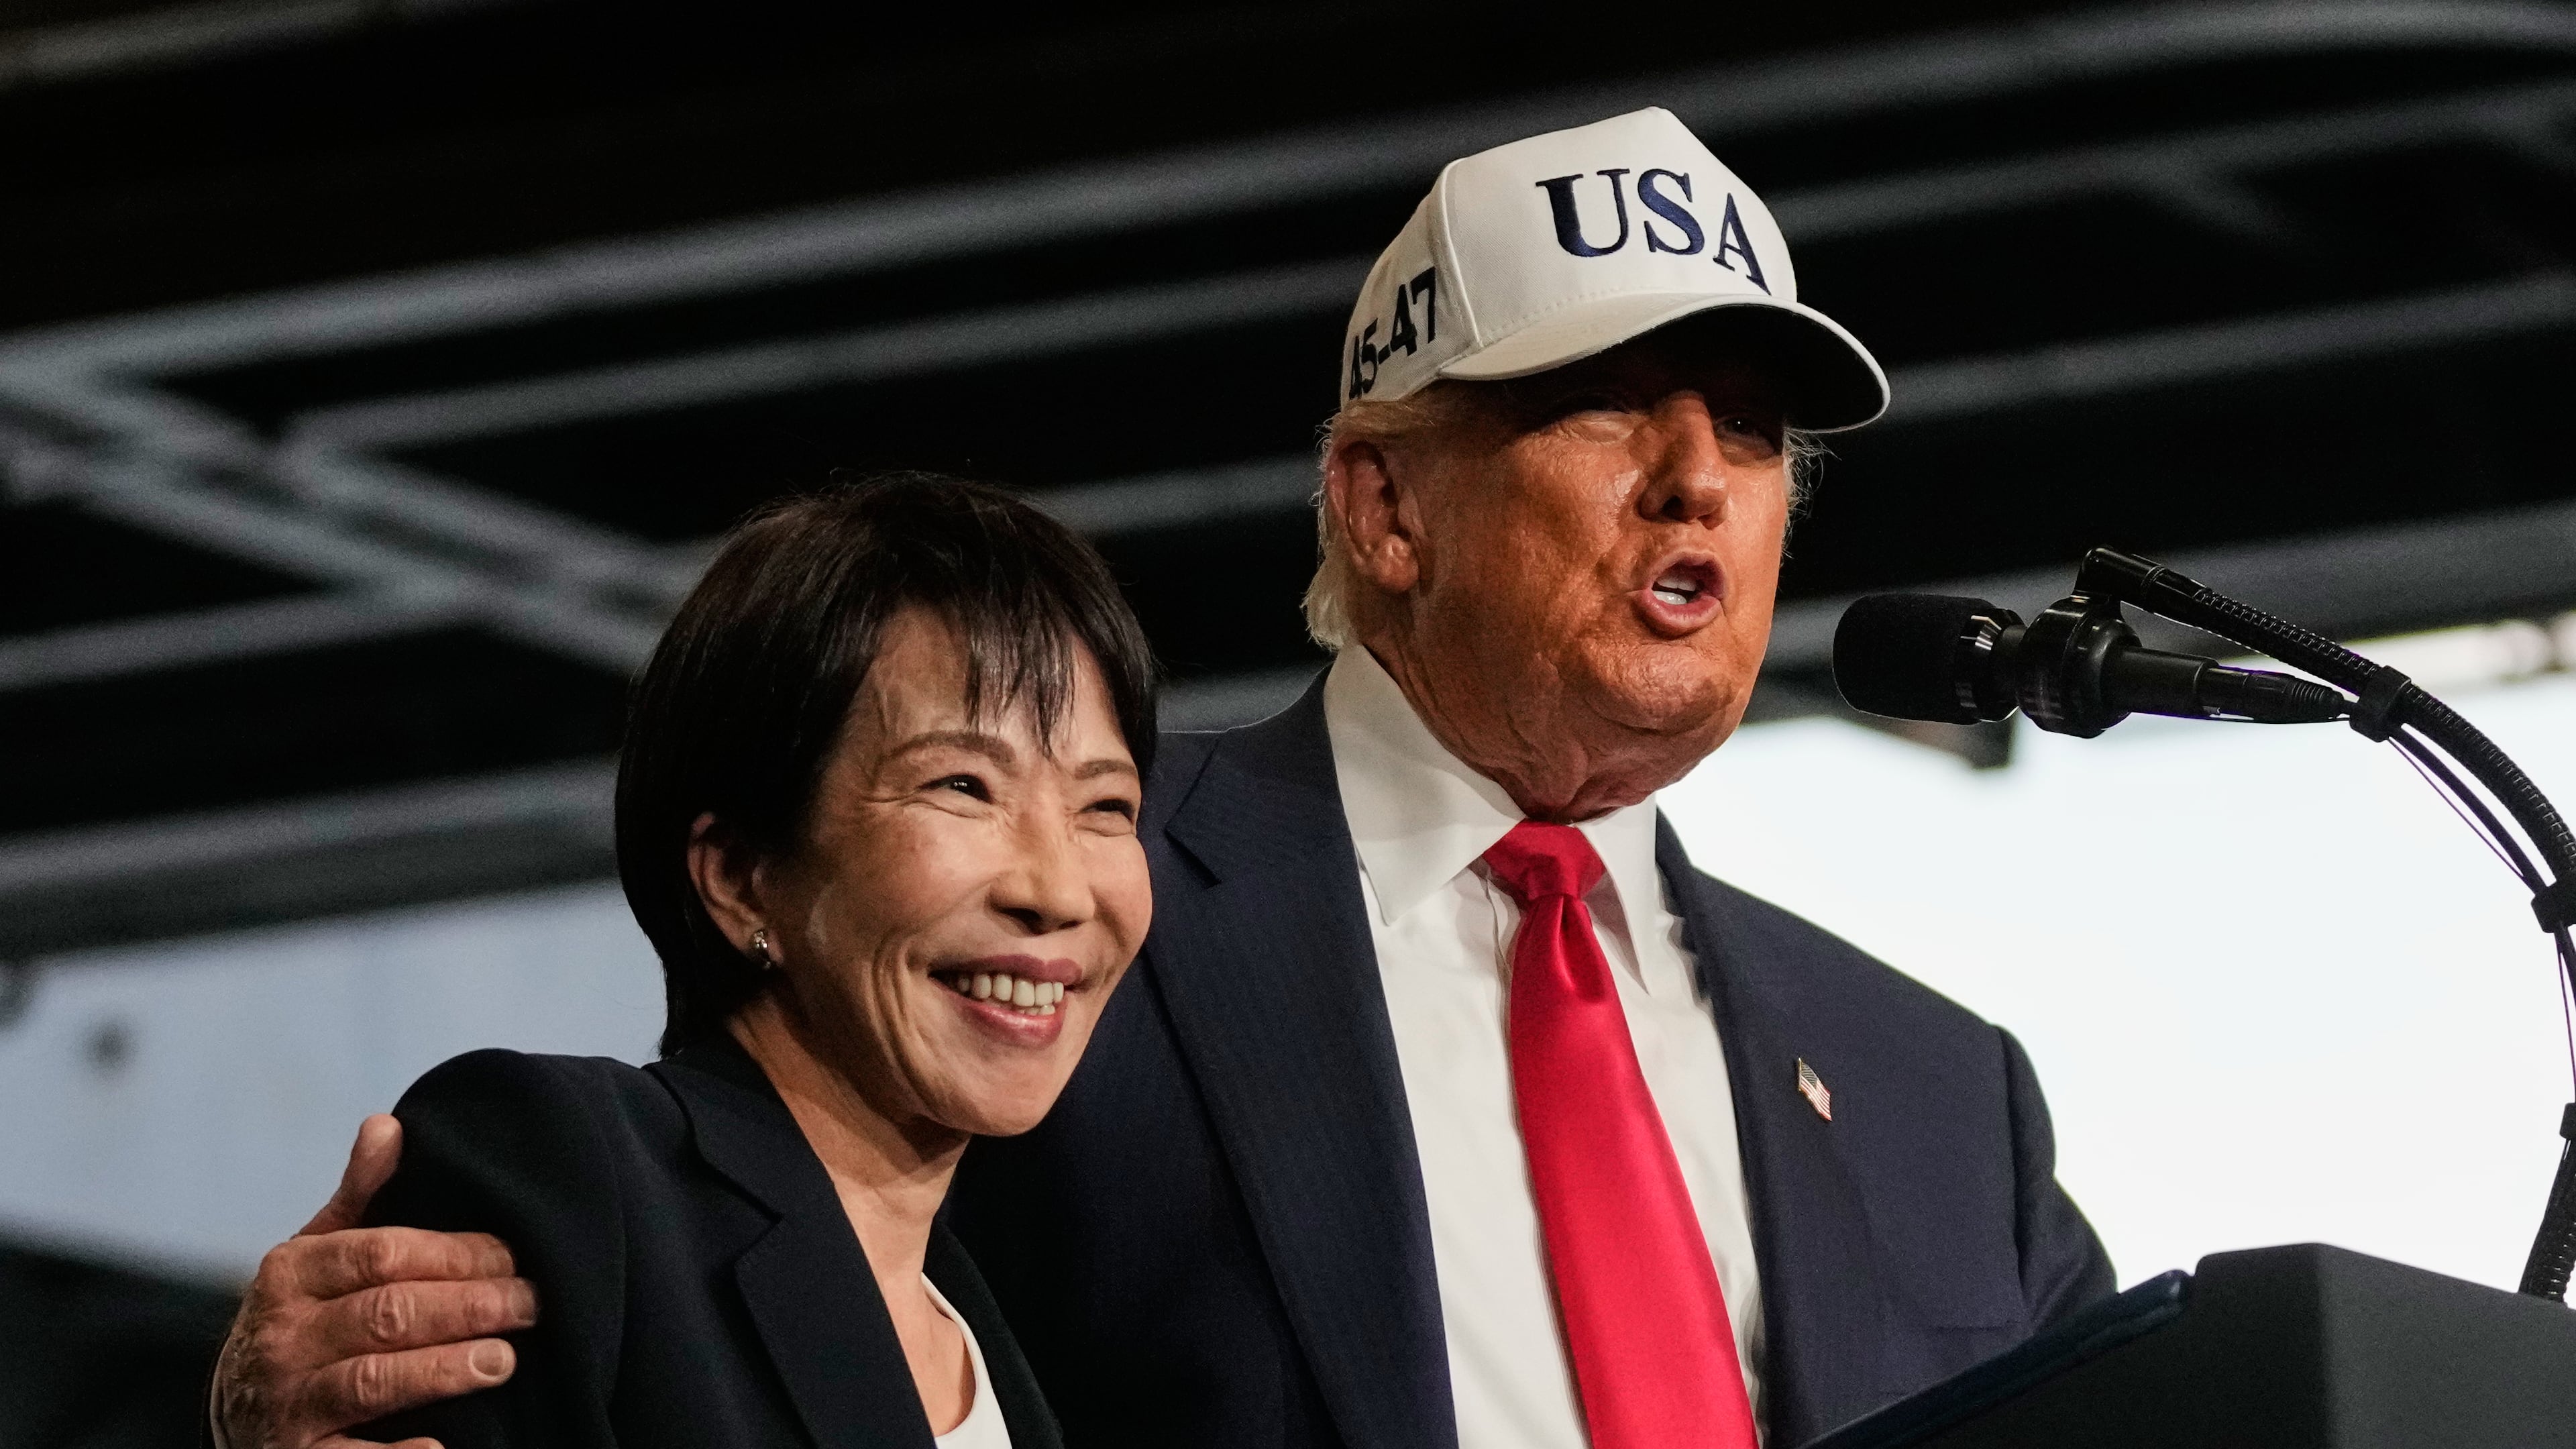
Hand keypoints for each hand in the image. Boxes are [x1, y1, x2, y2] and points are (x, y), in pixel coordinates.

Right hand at [212, 1115, 537, 1448]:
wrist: (240, 1418)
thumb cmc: (305, 1322)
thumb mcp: (315, 1257)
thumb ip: (358, 1198)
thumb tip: (387, 1124)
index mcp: (289, 1275)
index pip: (382, 1253)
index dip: (456, 1254)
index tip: (514, 1257)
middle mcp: (279, 1338)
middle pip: (388, 1313)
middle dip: (469, 1307)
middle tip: (533, 1304)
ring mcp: (284, 1404)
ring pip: (376, 1379)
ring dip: (446, 1369)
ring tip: (504, 1360)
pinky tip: (444, 1445)